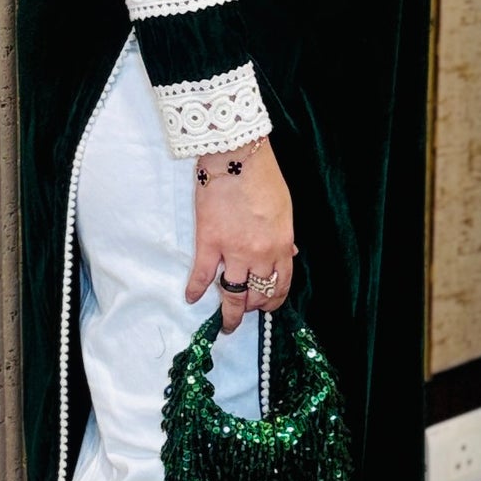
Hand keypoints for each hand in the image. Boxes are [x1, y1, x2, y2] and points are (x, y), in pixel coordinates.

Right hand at [186, 136, 295, 331]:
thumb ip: (284, 237)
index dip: (274, 300)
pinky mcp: (208, 243)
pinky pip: (202, 275)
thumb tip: (288, 255)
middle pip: (257, 294)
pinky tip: (191, 298)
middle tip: (245, 314)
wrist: (236, 158)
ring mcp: (232, 251)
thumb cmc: (264, 178)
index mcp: (281, 245)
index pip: (281, 284)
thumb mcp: (285, 210)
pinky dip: (195, 289)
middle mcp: (259, 255)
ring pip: (232, 294)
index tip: (268, 307)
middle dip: (252, 308)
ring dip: (229, 312)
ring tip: (225, 322)